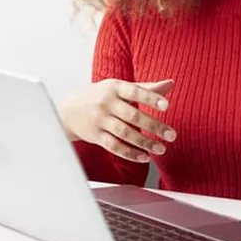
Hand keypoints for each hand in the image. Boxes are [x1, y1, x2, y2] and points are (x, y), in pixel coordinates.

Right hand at [59, 79, 176, 162]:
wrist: (69, 109)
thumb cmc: (101, 95)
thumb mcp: (120, 87)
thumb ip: (146, 88)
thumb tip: (171, 83)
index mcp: (115, 87)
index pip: (135, 92)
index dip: (151, 98)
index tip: (167, 106)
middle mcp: (106, 103)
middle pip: (133, 116)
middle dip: (154, 126)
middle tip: (172, 135)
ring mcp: (100, 120)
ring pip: (125, 133)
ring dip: (145, 143)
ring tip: (161, 148)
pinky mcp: (95, 136)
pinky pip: (114, 146)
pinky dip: (130, 153)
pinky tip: (144, 157)